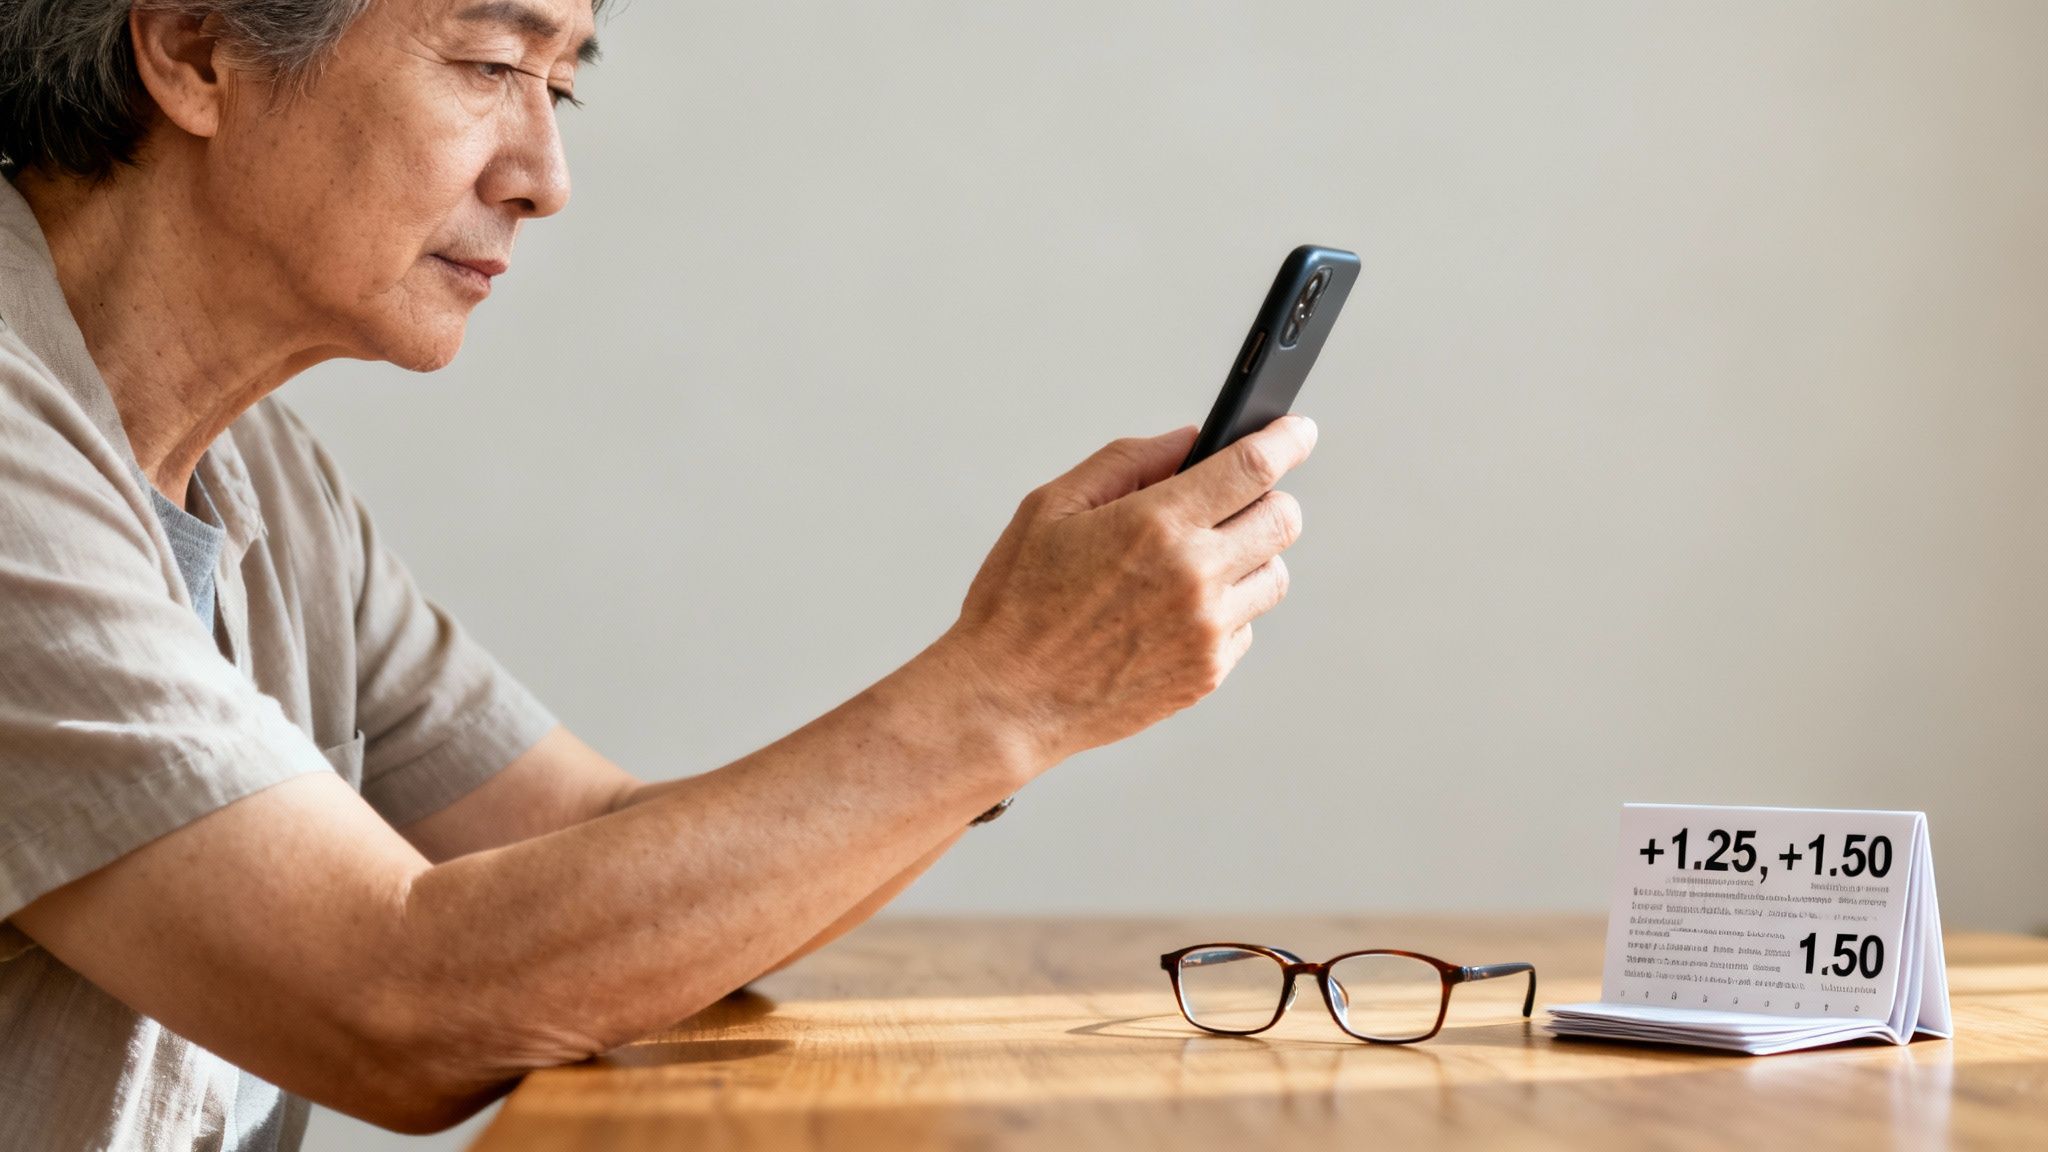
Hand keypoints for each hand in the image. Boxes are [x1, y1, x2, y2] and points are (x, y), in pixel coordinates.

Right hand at [941, 415, 1316, 762]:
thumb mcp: (1052, 506)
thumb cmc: (1017, 602)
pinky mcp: (1208, 673)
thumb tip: (1188, 442)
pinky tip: (1174, 610)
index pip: (1253, 467)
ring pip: (1274, 575)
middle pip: (1283, 519)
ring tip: (1197, 562)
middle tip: (1235, 502)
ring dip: (1250, 557)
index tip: (1296, 431)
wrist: (1006, 700)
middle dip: (1267, 499)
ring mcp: (1207, 630)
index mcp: (1155, 524)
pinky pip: (1247, 625)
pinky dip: (1225, 609)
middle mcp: (1194, 576)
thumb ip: (1127, 461)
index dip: (1286, 439)